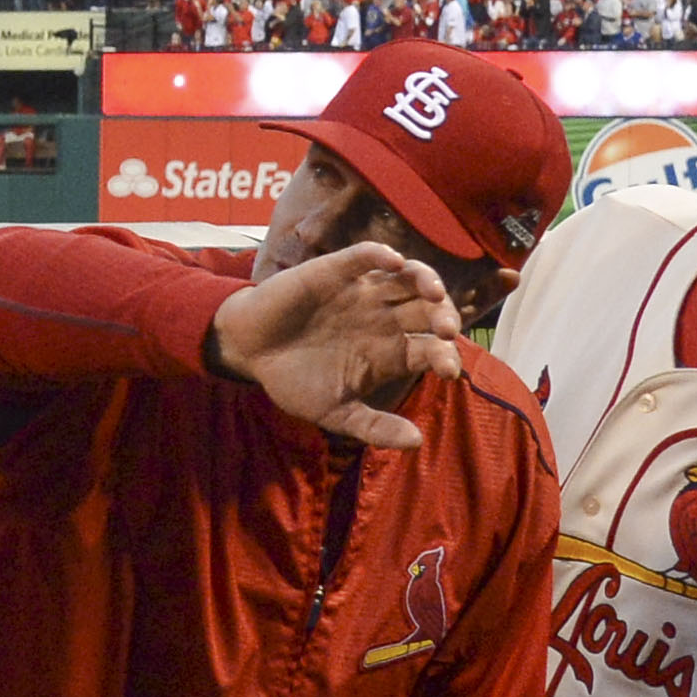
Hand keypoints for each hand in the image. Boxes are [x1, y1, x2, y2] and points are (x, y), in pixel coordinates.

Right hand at [209, 240, 465, 449]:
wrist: (248, 354)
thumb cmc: (293, 381)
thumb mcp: (335, 413)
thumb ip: (374, 427)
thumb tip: (416, 441)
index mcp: (390, 352)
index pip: (432, 348)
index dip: (446, 356)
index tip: (448, 370)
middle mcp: (383, 319)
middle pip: (429, 309)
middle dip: (445, 315)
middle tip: (446, 328)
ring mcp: (361, 293)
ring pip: (407, 277)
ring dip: (426, 279)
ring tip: (433, 293)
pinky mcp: (334, 273)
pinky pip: (364, 257)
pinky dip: (380, 254)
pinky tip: (393, 262)